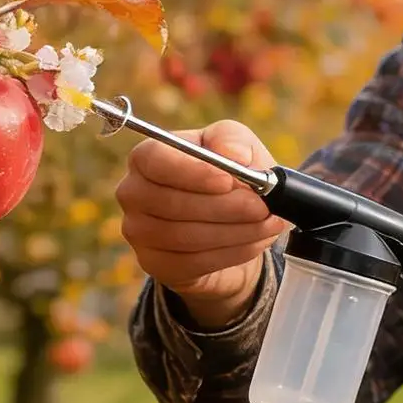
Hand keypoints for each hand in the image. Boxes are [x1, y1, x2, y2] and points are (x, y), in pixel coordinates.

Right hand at [115, 120, 285, 327]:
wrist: (226, 223)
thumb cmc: (226, 177)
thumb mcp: (236, 146)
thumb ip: (233, 139)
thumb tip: (235, 155)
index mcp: (146, 156)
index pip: (155, 160)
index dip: (192, 172)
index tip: (229, 180)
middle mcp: (133, 193)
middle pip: (173, 204)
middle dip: (226, 208)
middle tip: (263, 207)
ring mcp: (138, 232)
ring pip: (187, 237)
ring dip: (236, 232)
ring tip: (268, 224)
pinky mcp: (154, 263)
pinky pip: (195, 262)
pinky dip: (233, 252)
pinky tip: (255, 241)